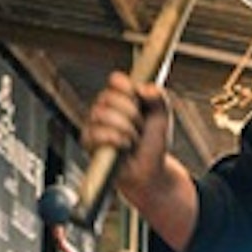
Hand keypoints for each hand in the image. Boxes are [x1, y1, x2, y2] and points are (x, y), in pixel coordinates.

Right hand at [80, 71, 171, 196]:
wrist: (150, 171)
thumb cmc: (153, 145)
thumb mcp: (162, 116)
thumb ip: (158, 97)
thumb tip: (142, 88)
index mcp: (121, 98)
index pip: (115, 80)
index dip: (127, 87)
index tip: (139, 100)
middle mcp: (104, 108)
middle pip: (108, 96)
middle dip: (130, 113)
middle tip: (139, 127)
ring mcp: (94, 124)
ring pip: (101, 114)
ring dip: (125, 128)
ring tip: (133, 139)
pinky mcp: (88, 142)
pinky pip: (96, 133)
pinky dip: (116, 139)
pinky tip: (125, 146)